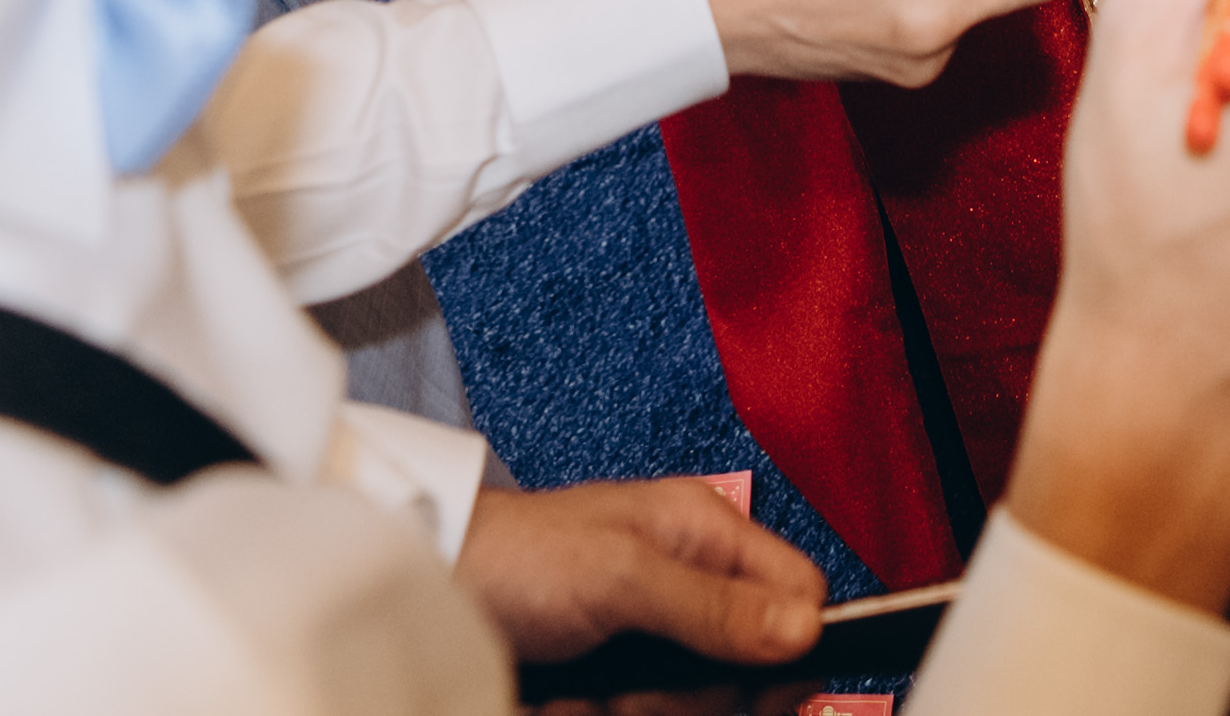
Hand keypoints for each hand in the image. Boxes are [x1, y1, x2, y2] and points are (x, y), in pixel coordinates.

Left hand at [448, 477, 820, 689]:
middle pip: (747, 668)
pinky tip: (573, 703)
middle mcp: (684, 583)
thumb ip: (711, 605)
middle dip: (697, 697)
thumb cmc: (510, 556)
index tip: (765, 687)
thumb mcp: (618, 576)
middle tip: (641, 695)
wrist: (425, 590)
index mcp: (700, 532)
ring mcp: (648, 638)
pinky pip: (645, 713)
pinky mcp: (615, 681)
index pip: (795, 590)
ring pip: (693, 704)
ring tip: (593, 697)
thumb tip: (805, 629)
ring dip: (645, 711)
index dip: (793, 643)